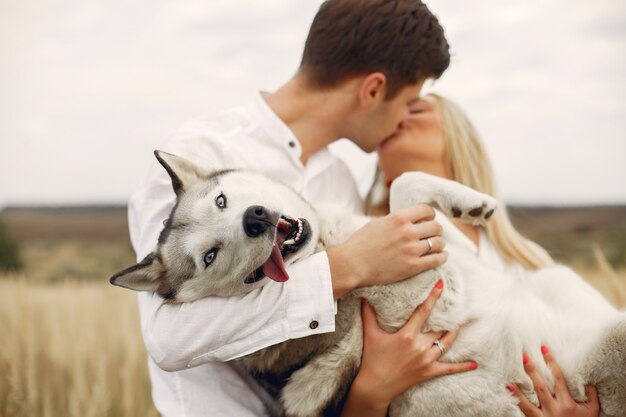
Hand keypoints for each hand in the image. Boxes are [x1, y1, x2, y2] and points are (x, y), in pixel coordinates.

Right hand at [328, 204, 446, 298]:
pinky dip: (442, 257)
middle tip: (432, 234)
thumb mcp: (378, 223)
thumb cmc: (360, 243)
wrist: (352, 264)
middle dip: (436, 230)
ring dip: (439, 244)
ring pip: (439, 243)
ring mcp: (411, 250)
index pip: (426, 210)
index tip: (428, 219)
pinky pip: (437, 259)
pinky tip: (440, 256)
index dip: (430, 214)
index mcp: (398, 218)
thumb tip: (409, 218)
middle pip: (436, 227)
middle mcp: (407, 232)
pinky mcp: (412, 267)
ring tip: (436, 246)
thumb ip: (396, 220)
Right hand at [341, 281, 476, 416]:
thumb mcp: (370, 334)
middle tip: (455, 303)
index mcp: (407, 335)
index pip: (423, 311)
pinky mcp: (430, 372)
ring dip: (454, 332)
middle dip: (447, 314)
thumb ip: (368, 314)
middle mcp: (420, 346)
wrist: (375, 386)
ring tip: (460, 322)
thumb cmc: (372, 359)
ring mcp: (427, 359)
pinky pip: (449, 368)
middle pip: (439, 326)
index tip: (441, 285)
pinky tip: (474, 363)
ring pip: (447, 342)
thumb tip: (363, 296)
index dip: (433, 297)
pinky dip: (463, 366)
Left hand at [508, 347, 599, 416]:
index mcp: (567, 404)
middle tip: (524, 356)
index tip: (543, 349)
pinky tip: (509, 393)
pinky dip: (516, 402)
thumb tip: (588, 382)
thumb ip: (591, 396)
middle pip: (540, 387)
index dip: (551, 362)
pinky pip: (524, 412)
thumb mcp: (592, 411)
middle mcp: (554, 409)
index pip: (558, 379)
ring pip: (528, 402)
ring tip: (509, 378)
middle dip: (531, 371)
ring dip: (518, 390)